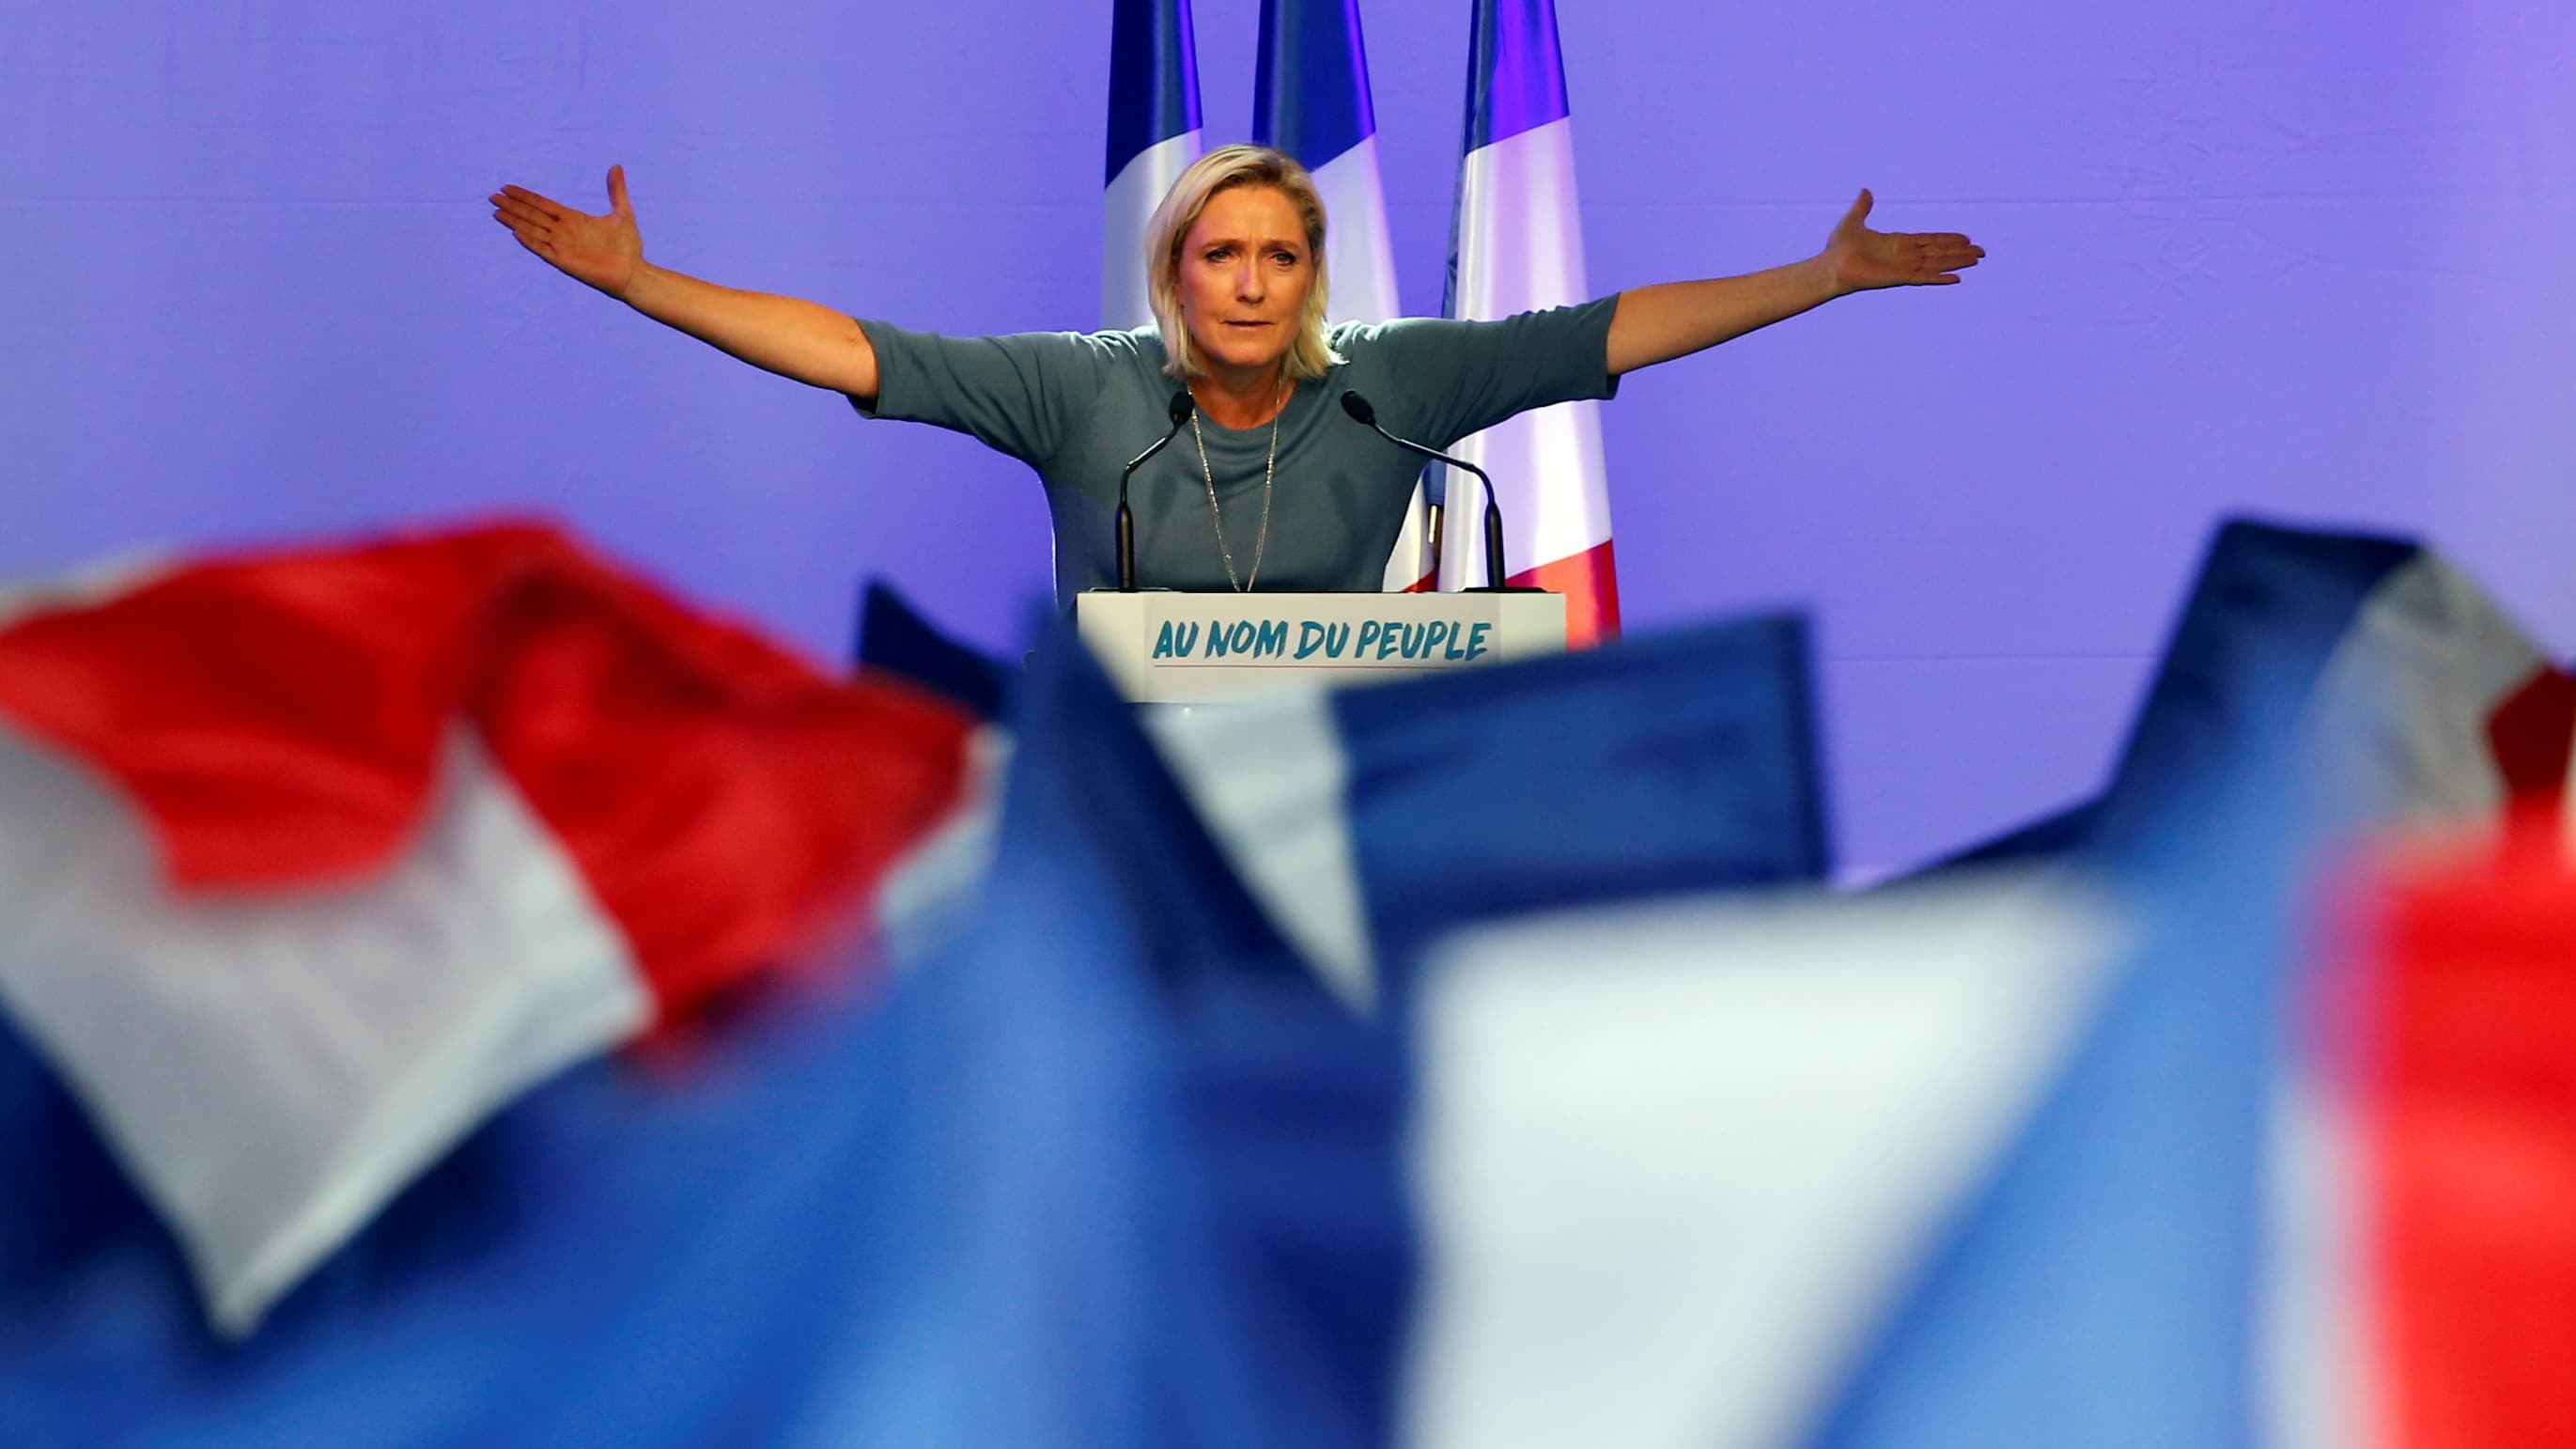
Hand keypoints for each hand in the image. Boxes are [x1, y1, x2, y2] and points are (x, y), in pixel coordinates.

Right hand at [490, 166, 645, 298]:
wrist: (634, 271)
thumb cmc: (628, 246)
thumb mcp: (622, 212)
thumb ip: (616, 190)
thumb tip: (616, 166)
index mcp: (573, 219)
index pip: (542, 204)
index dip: (525, 196)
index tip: (507, 188)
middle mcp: (564, 231)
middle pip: (532, 215)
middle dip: (512, 206)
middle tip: (492, 196)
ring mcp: (563, 246)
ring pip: (533, 230)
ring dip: (515, 221)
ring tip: (497, 212)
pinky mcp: (565, 261)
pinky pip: (543, 249)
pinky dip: (530, 241)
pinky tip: (517, 232)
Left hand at [1823, 189, 1982, 293]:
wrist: (1830, 266)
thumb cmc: (1838, 248)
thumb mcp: (1853, 221)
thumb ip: (1863, 207)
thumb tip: (1866, 190)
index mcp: (1897, 243)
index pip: (1929, 240)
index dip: (1948, 239)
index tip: (1965, 238)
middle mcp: (1904, 256)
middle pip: (1939, 252)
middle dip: (1960, 251)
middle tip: (1982, 251)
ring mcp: (1903, 267)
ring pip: (1937, 263)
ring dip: (1958, 261)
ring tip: (1977, 259)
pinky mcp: (1898, 278)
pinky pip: (1924, 278)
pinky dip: (1940, 278)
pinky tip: (1957, 279)